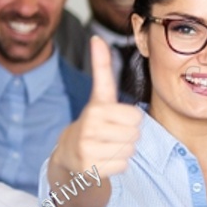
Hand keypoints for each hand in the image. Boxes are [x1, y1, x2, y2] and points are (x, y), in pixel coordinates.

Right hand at [55, 37, 142, 179]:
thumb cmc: (93, 122)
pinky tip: (103, 159)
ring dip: (123, 151)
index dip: (130, 119)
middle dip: (128, 136)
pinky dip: (117, 165)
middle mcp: (89, 129)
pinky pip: (122, 166)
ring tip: (106, 146)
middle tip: (111, 135)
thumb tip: (96, 37)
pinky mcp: (89, 169)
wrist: (70, 154)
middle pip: (135, 135)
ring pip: (129, 151)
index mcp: (96, 109)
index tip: (115, 118)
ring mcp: (87, 150)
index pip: (136, 117)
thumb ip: (101, 67)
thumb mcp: (99, 96)